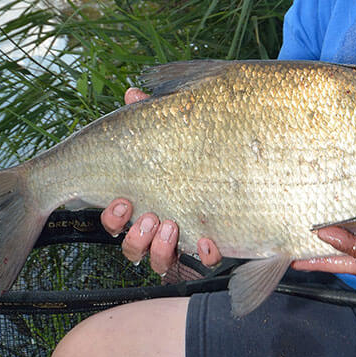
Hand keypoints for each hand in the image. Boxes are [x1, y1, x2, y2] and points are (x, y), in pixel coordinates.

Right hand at [100, 86, 222, 273]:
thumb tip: (133, 94)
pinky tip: (210, 240)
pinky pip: (203, 262)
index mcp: (145, 202)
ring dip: (161, 248)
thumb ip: (153, 116)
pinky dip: (205, 254)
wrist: (243, 176)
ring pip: (159, 261)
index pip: (115, 218)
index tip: (121, 200)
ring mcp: (182, 243)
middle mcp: (158, 227)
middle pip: (132, 246)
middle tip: (149, 216)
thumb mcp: (174, 134)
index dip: (113, 215)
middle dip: (136, 235)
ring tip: (172, 226)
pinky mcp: (209, 249)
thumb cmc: (197, 155)